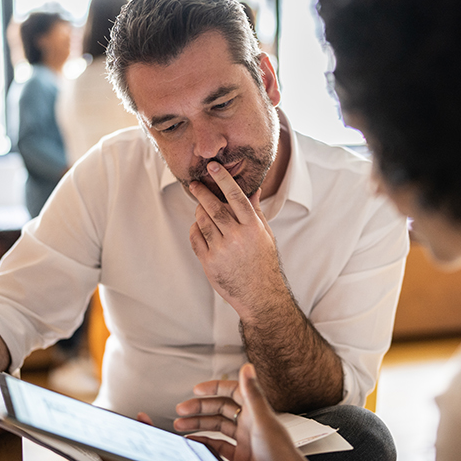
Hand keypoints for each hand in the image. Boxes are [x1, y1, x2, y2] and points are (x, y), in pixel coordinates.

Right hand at [176, 364, 317, 460]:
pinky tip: (194, 442)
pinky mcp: (242, 458)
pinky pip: (219, 446)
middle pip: (220, 409)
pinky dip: (205, 443)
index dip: (214, 388)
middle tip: (181, 409)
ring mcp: (245, 441)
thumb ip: (253, 394)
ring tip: (180, 425)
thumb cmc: (283, 457)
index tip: (197, 389)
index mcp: (255, 412)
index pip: (232, 391)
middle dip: (200, 408)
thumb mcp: (264, 421)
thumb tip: (248, 367)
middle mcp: (249, 424)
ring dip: (199, 424)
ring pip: (217, 427)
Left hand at [188, 161, 288, 317]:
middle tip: (195, 184)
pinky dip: (194, 229)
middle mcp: (237, 237)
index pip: (236, 196)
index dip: (223, 179)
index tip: (213, 166)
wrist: (259, 295)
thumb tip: (254, 189)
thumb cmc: (264, 262)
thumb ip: (255, 211)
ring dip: (198, 211)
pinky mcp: (209, 262)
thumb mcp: (265, 235)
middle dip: (202, 192)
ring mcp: (222, 250)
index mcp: (253, 227)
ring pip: (202, 221)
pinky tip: (198, 227)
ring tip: (200, 207)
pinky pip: (195, 238)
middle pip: (214, 207)